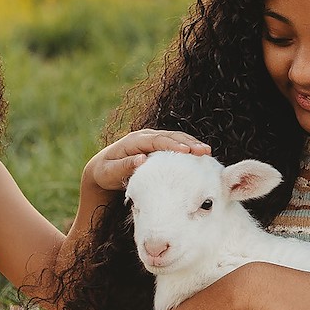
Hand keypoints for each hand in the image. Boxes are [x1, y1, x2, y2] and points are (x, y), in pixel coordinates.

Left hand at [82, 129, 210, 192]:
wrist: (102, 170)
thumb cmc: (105, 173)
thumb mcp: (109, 172)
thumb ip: (124, 166)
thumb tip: (142, 159)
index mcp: (134, 141)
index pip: (157, 140)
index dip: (173, 144)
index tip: (187, 151)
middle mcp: (144, 136)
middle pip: (170, 136)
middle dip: (188, 142)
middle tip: (205, 151)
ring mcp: (152, 140)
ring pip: (175, 138)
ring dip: (191, 144)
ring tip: (207, 152)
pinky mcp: (157, 147)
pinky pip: (175, 144)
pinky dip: (187, 148)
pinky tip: (200, 156)